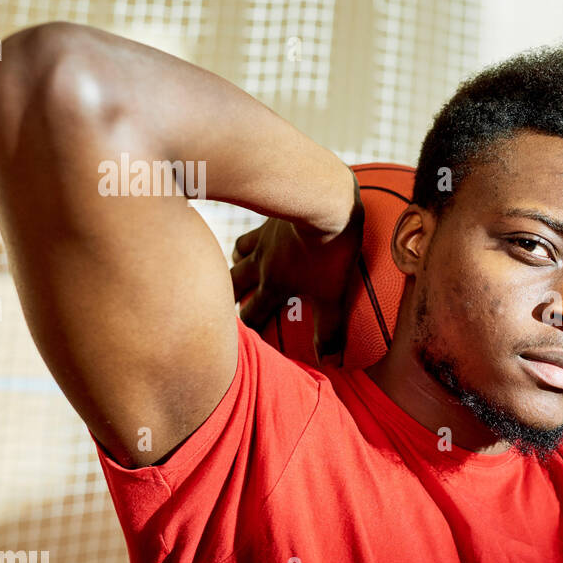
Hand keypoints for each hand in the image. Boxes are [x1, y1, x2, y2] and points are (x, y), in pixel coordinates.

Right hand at [229, 174, 363, 362]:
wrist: (322, 200)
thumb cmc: (329, 252)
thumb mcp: (332, 294)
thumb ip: (329, 329)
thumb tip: (328, 361)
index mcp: (273, 285)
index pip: (252, 315)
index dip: (247, 330)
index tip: (239, 342)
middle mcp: (260, 265)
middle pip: (235, 287)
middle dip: (230, 301)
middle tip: (229, 311)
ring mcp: (262, 240)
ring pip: (237, 259)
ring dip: (233, 272)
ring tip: (232, 281)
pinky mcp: (270, 221)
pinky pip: (250, 235)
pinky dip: (246, 245)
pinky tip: (250, 245)